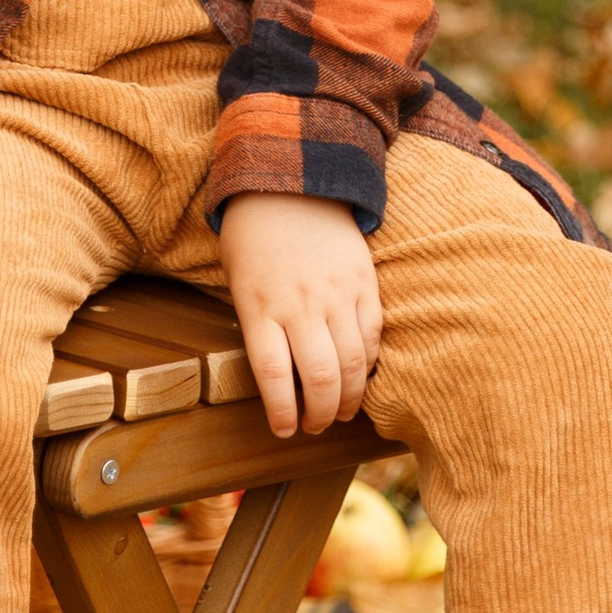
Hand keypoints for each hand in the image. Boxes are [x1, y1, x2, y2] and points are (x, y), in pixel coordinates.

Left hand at [220, 192, 380, 439]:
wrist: (291, 182)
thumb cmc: (254, 237)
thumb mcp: (239, 282)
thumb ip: (259, 326)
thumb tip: (280, 378)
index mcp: (260, 306)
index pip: (274, 375)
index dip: (283, 412)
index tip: (285, 430)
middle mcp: (300, 303)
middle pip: (319, 376)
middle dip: (320, 413)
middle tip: (317, 426)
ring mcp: (336, 292)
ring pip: (352, 362)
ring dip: (349, 397)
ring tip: (341, 411)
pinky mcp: (364, 281)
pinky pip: (373, 333)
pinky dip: (368, 362)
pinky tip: (359, 375)